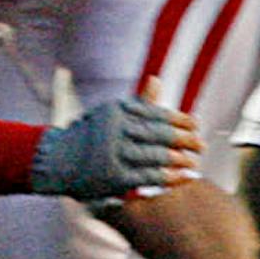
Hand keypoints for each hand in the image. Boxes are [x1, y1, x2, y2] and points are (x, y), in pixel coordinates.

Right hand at [30, 92, 201, 199]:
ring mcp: (116, 153)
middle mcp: (117, 130)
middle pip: (161, 134)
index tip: (196, 125)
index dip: (181, 120)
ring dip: (181, 161)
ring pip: (157, 156)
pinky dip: (169, 177)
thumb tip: (158, 80)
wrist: (56, 161)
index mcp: (118, 111)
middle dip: (186, 141)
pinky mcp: (115, 176)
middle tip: (203, 146)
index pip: (157, 114)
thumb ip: (138, 103)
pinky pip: (149, 176)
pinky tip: (182, 178)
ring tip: (195, 163)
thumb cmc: (89, 136)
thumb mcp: (110, 114)